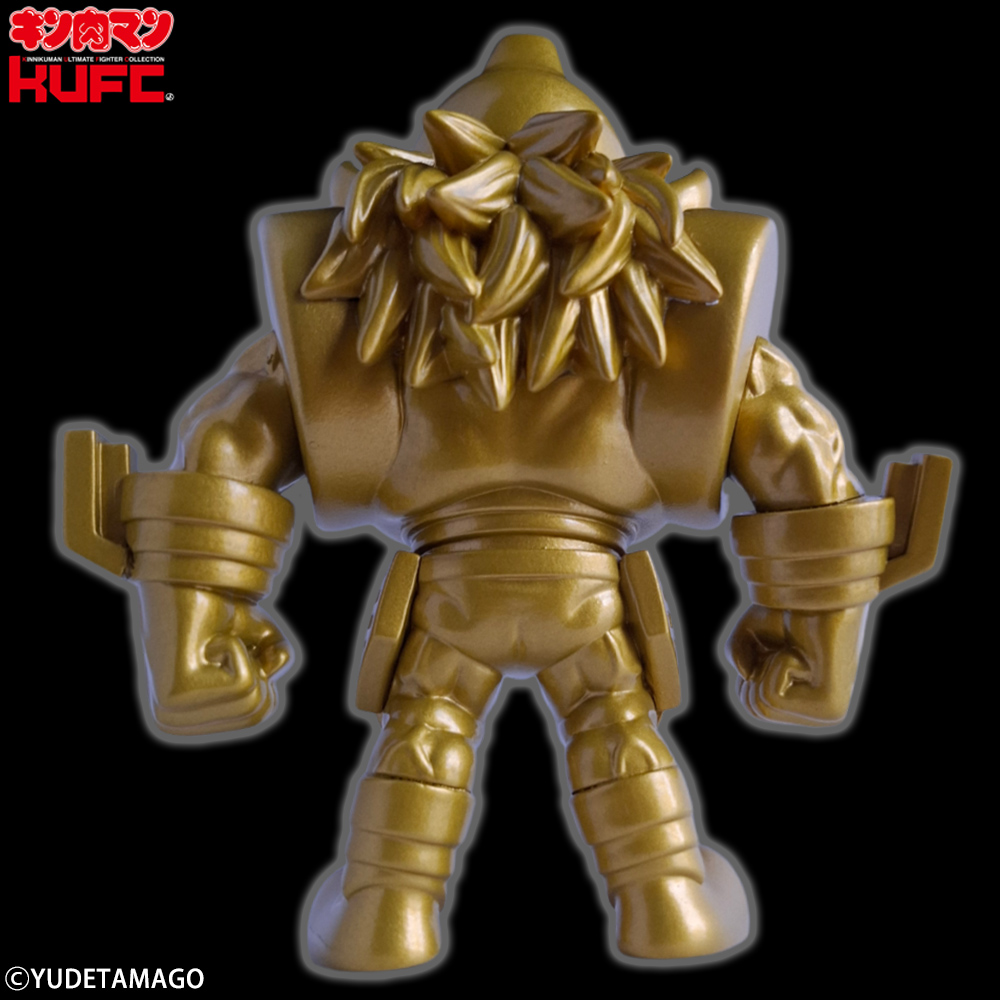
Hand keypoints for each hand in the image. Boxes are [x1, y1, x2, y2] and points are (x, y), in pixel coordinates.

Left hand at [136, 582, 292, 734]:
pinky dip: (237, 651)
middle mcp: (174, 723)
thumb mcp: (264, 638)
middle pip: (258, 714)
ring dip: (245, 661)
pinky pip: (242, 684)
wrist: (188, 579)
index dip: (260, 673)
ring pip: (252, 703)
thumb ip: (280, 660)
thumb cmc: (220, 608)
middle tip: (224, 644)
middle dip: (256, 670)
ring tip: (214, 643)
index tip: (229, 650)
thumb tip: (268, 671)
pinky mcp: (175, 699)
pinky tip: (207, 641)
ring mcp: (172, 715)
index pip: (258, 715)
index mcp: (188, 720)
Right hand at [725, 604, 868, 727]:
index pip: (751, 705)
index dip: (752, 669)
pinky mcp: (830, 707)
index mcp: (803, 702)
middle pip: (754, 709)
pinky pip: (774, 697)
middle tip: (786, 647)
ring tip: (797, 649)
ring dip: (769, 665)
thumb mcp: (750, 631)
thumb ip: (735, 653)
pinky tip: (806, 653)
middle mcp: (817, 713)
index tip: (777, 647)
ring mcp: (827, 714)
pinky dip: (779, 664)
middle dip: (758, 669)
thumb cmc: (791, 608)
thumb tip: (747, 676)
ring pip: (762, 705)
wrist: (822, 590)